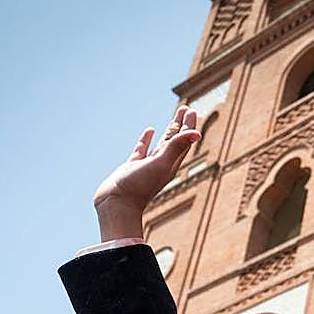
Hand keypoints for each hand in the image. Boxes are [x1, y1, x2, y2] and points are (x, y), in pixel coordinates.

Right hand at [92, 107, 199, 239]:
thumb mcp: (160, 164)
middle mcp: (161, 164)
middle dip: (181, 125)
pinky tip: (150, 131)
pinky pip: (142, 150)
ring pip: (161, 144)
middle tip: (186, 109)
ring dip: (168, 131)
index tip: (191, 111)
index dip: (188, 126)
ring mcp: (146, 165)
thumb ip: (177, 147)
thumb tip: (197, 133)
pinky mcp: (132, 167)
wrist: (116, 205)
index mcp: (170, 164)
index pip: (183, 141)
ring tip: (174, 119)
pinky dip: (147, 140)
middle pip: (175, 141)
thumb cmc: (139, 187)